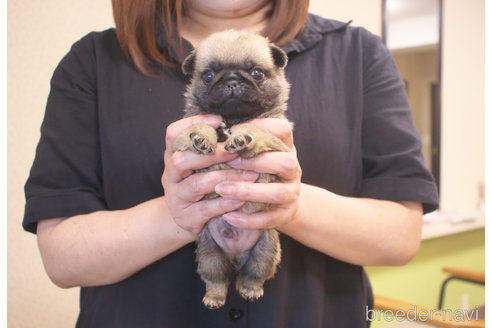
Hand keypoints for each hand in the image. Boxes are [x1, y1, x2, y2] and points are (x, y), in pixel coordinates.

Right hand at [162, 115, 258, 235]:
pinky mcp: (186, 217)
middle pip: (182, 160)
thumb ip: (211, 147)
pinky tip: (242, 198)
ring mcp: (176, 197)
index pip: (173, 133)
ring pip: (197, 184)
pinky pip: (206, 209)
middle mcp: (170, 175)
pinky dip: (226, 202)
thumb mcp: (200, 164)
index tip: (219, 121)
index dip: (193, 124)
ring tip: (250, 174)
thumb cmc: (201, 183)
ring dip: (225, 177)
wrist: (186, 219)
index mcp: (172, 155)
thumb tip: (240, 127)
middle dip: (212, 154)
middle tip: (237, 150)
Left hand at [215, 118, 301, 229]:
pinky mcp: (285, 215)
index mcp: (286, 148)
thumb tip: (212, 127)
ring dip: (247, 190)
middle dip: (256, 162)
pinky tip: (227, 216)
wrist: (282, 203)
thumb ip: (244, 142)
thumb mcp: (258, 153)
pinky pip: (269, 219)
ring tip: (221, 189)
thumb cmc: (261, 171)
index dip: (262, 127)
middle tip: (229, 161)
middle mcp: (293, 169)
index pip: (283, 130)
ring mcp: (291, 193)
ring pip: (276, 192)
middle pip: (285, 162)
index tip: (234, 130)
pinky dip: (248, 219)